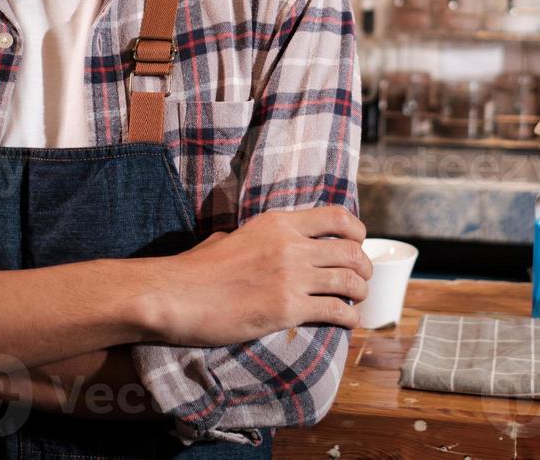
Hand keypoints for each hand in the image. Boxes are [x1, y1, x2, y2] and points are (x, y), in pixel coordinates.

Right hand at [143, 206, 371, 346]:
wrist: (175, 295)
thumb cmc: (196, 270)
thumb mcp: (230, 237)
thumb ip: (255, 238)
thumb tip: (259, 244)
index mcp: (278, 222)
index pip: (337, 217)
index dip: (356, 232)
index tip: (359, 244)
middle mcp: (291, 245)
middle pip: (351, 252)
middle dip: (363, 267)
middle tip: (362, 279)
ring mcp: (291, 277)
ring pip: (349, 281)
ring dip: (360, 293)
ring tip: (357, 301)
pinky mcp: (287, 309)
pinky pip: (335, 311)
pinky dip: (349, 318)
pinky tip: (347, 322)